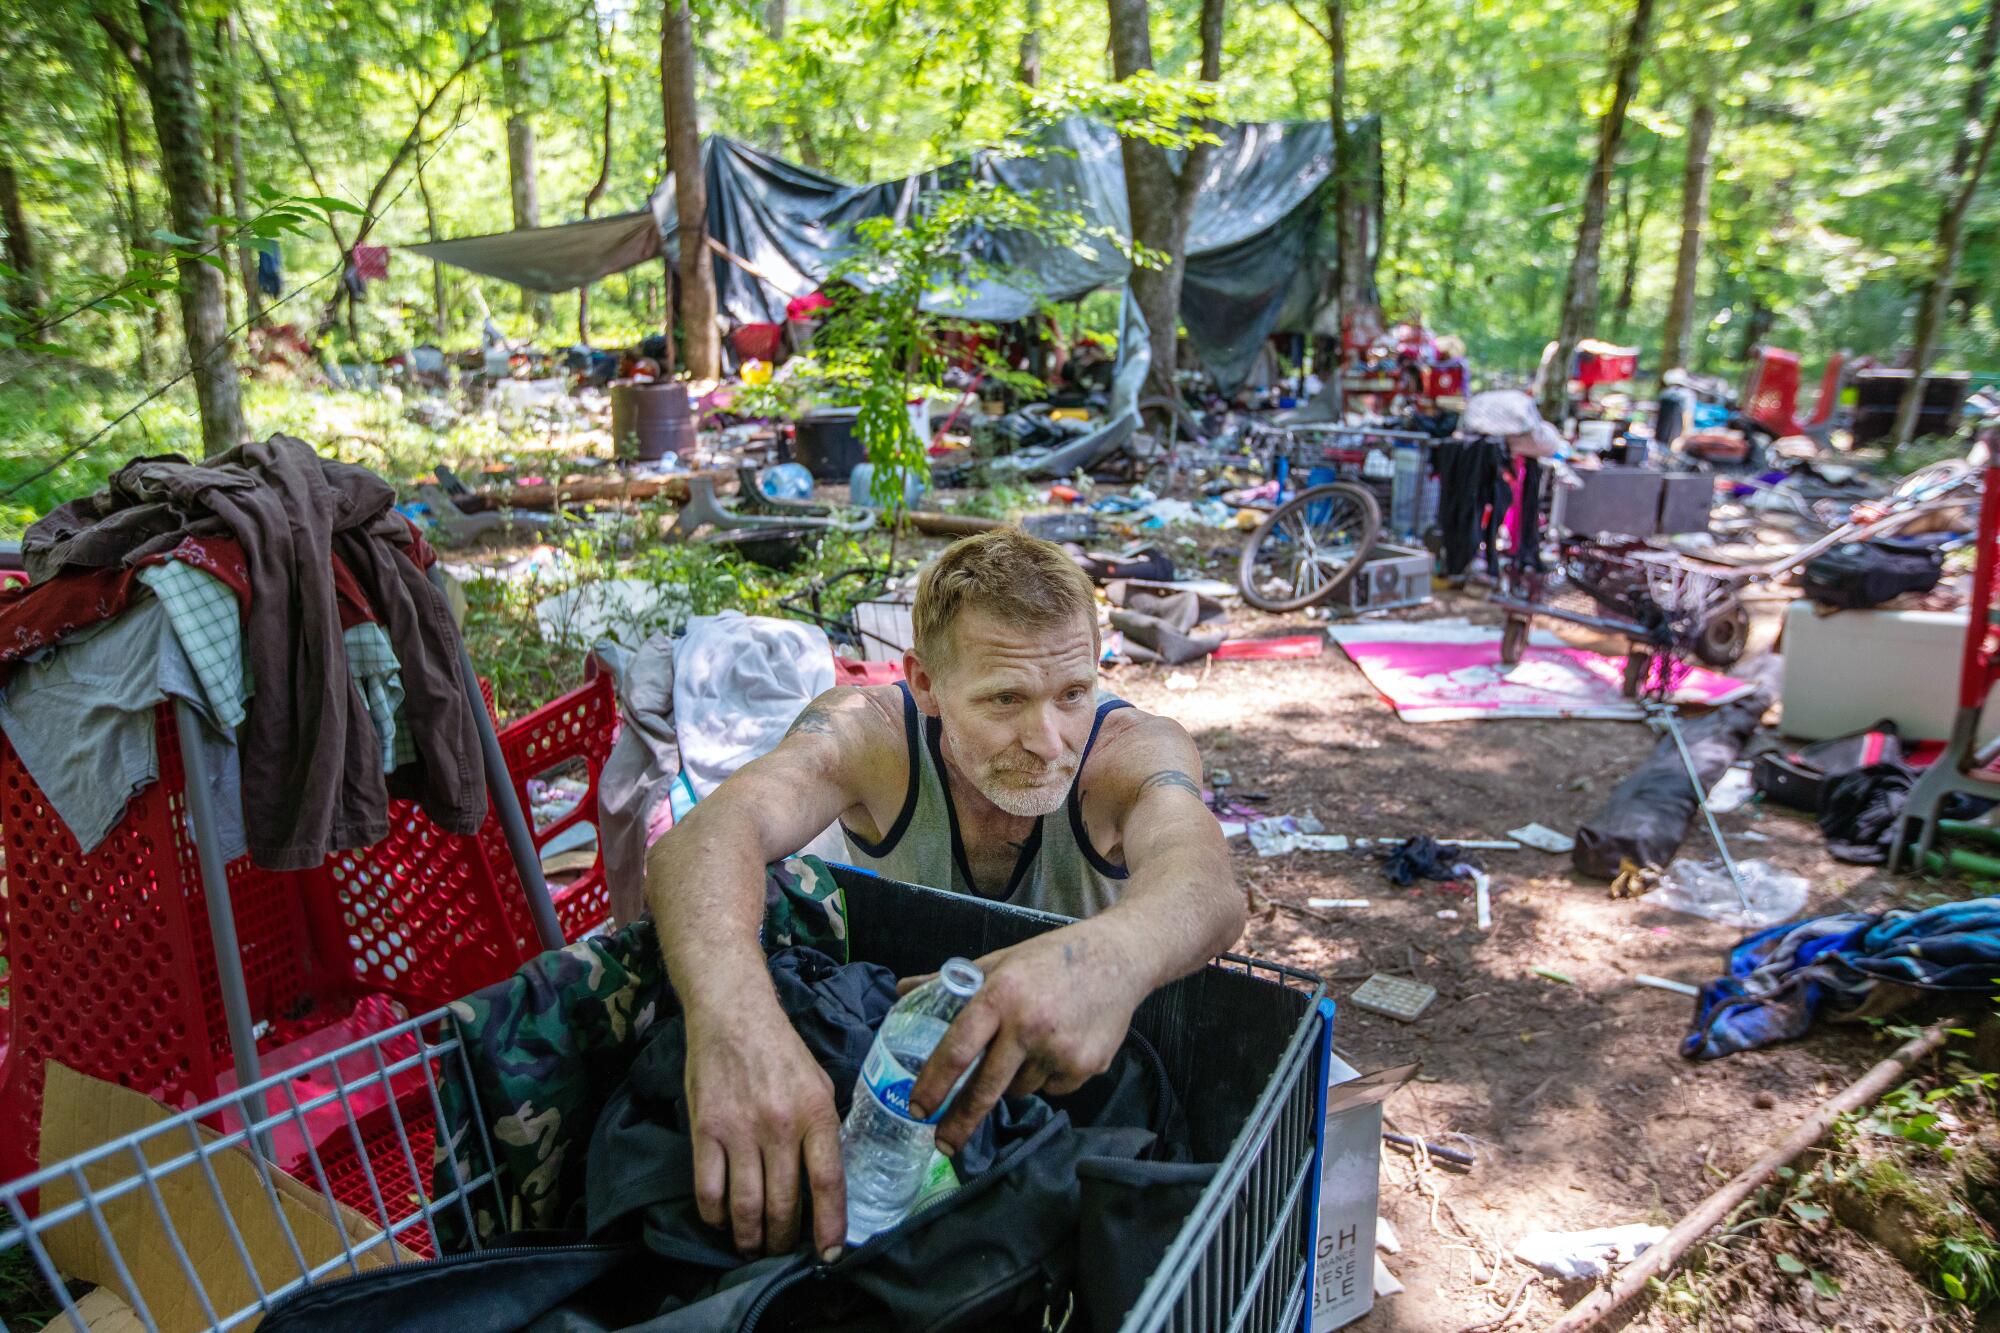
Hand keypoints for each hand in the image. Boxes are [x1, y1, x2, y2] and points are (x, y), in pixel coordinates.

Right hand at [684, 1001, 847, 1261]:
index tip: (831, 1254)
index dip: (830, 1225)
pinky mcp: (705, 1130)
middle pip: (784, 1204)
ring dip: (749, 1237)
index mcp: (817, 1113)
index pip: (828, 1182)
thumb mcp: (820, 1083)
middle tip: (781, 1251)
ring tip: (751, 1245)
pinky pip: (708, 1190)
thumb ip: (824, 1129)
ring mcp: (740, 1130)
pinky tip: (720, 1220)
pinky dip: (714, 1216)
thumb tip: (827, 1178)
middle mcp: (780, 1126)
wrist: (733, 1014)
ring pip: (745, 1206)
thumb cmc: (781, 1050)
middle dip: (783, 1240)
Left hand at [903, 923, 1146, 1155]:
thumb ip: (950, 982)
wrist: (1120, 958)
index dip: (934, 1083)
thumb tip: (902, 989)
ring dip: (1013, 1079)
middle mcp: (1029, 1026)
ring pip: (1020, 1088)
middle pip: (986, 1088)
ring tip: (1030, 1043)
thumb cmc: (1052, 958)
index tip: (918, 1108)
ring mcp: (1060, 1050)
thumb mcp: (999, 961)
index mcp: (1001, 996)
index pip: (958, 1048)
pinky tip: (1059, 1044)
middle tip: (943, 1144)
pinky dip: (1047, 1076)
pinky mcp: (1086, 1067)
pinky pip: (1052, 1088)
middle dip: (960, 1121)